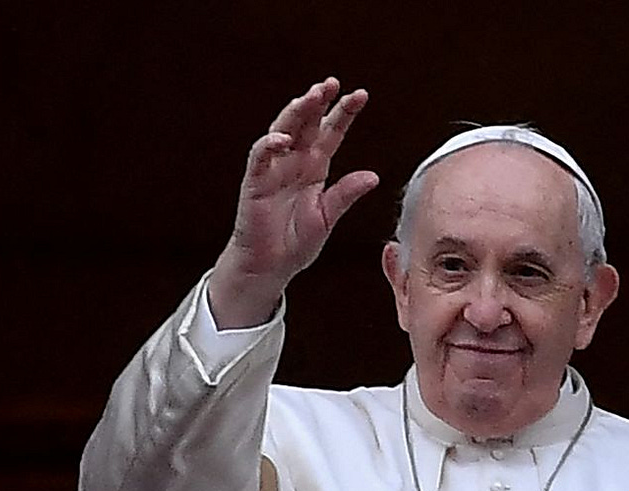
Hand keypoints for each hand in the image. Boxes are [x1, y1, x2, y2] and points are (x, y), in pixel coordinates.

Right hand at [209, 78, 378, 327]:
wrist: (270, 267)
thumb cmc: (296, 243)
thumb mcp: (327, 217)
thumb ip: (346, 195)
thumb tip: (373, 176)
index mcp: (315, 168)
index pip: (331, 133)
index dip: (344, 113)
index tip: (360, 95)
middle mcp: (294, 162)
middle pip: (307, 124)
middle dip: (318, 102)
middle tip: (332, 83)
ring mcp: (273, 169)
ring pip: (283, 130)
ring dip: (296, 113)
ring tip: (310, 97)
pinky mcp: (255, 182)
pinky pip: (260, 157)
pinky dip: (269, 145)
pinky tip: (283, 138)